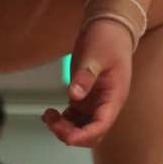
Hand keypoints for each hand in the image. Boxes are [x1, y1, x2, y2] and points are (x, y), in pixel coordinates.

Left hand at [43, 19, 132, 146]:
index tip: (66, 136)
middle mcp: (106, 104)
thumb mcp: (96, 54)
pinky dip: (62, 121)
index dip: (84, 135)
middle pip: (91, 133)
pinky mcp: (86, 97)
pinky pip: (74, 117)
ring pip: (81, 128)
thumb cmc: (108, 39)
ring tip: (48, 115)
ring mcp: (96, 102)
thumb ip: (86, 75)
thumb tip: (74, 95)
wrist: (111, 27)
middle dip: (71, 133)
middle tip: (52, 120)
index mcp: (114, 97)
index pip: (101, 126)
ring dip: (65, 128)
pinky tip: (50, 115)